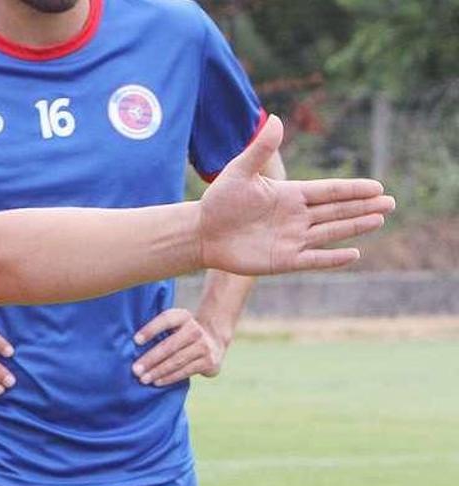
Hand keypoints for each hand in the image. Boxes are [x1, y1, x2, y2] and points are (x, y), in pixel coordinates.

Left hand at [131, 308, 224, 386]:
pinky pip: (185, 371)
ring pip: (177, 360)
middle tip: (135, 369)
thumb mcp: (173, 324)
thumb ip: (157, 329)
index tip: (135, 341)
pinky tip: (157, 382)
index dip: (151, 329)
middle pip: (169, 345)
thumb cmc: (180, 333)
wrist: (213, 341)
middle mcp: (195, 329)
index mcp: (183, 316)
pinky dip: (170, 378)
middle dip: (150, 359)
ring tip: (143, 379)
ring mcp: (204, 346)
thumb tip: (127, 343)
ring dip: (158, 371)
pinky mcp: (208, 362)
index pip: (166, 320)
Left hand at [199, 116, 394, 274]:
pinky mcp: (283, 260)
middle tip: (391, 203)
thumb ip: (260, 149)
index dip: (353, 189)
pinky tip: (355, 254)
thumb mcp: (239, 172)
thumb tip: (275, 118)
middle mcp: (296, 216)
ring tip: (380, 219)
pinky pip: (314, 259)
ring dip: (355, 227)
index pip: (328, 191)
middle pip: (337, 211)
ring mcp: (292, 239)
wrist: (200, 232)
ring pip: (331, 232)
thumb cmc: (218, 201)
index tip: (377, 187)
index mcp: (289, 194)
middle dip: (364, 206)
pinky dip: (333, 258)